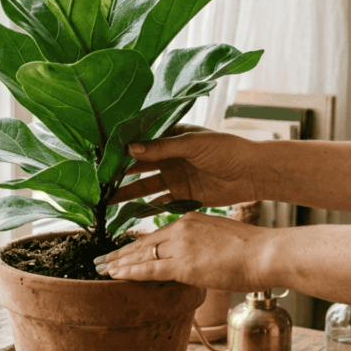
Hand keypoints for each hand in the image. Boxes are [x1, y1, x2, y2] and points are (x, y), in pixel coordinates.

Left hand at [93, 212, 268, 290]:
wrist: (266, 253)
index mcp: (190, 220)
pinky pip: (150, 269)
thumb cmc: (252, 250)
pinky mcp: (184, 264)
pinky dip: (130, 272)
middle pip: (143, 243)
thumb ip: (203, 245)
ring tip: (100, 269)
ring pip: (142, 256)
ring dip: (118, 263)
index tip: (122, 251)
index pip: (156, 234)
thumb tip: (197, 259)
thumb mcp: (221, 239)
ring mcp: (181, 246)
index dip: (136, 245)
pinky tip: (115, 275)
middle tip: (100, 260)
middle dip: (119, 253)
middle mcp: (181, 229)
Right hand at [111, 127, 260, 207]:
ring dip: (126, 193)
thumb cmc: (226, 149)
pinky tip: (127, 213)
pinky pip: (159, 202)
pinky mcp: (183, 195)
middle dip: (118, 174)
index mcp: (170, 137)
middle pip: (137, 166)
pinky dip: (144, 207)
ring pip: (144, 185)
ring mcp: (175, 176)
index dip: (120, 150)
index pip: (139, 142)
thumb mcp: (192, 144)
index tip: (101, 159)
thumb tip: (130, 148)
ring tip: (106, 201)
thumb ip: (161, 148)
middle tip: (97, 183)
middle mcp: (169, 156)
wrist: (253, 173)